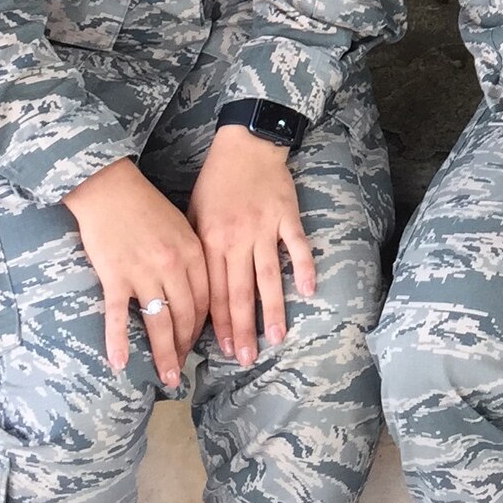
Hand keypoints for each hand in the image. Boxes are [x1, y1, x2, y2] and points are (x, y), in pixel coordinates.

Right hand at [62, 159, 209, 386]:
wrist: (109, 188)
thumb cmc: (146, 205)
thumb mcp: (182, 225)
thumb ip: (192, 256)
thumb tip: (198, 288)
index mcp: (193, 252)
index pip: (206, 299)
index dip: (206, 327)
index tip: (204, 345)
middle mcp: (173, 265)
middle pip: (187, 315)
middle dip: (187, 346)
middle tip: (184, 369)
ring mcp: (143, 272)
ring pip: (159, 322)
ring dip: (165, 353)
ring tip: (167, 378)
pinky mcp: (114, 276)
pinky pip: (117, 316)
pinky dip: (119, 341)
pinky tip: (120, 364)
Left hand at [188, 126, 316, 366]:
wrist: (246, 144)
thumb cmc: (215, 180)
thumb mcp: (192, 213)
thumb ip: (197, 250)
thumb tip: (196, 289)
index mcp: (210, 241)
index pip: (214, 292)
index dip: (219, 324)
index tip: (222, 350)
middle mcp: (237, 239)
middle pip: (240, 293)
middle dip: (243, 328)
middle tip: (247, 357)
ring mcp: (265, 228)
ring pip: (268, 276)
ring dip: (273, 309)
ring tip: (276, 337)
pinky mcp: (287, 216)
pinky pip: (297, 246)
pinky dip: (304, 267)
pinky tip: (309, 290)